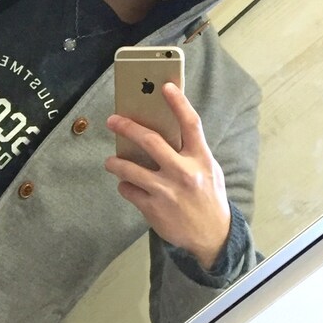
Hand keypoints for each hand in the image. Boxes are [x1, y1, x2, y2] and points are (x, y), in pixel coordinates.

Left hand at [105, 83, 230, 269]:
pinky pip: (129, 190)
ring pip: (130, 169)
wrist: (212, 236)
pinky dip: (125, 186)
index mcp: (201, 159)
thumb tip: (165, 132)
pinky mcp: (153, 208)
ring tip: (111, 161)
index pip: (190, 124)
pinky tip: (127, 185)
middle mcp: (183, 172)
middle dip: (128, 127)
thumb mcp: (208, 170)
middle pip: (151, 142)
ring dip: (115, 163)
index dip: (178, 102)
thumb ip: (190, 152)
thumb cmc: (209, 198)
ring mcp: (166, 191)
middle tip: (113, 120)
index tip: (164, 86)